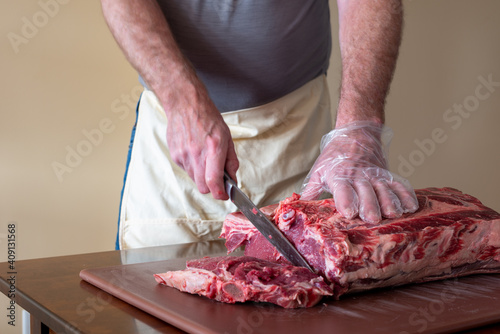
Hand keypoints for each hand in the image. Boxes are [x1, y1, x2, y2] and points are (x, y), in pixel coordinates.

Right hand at [164, 77, 238, 199]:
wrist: (185, 104)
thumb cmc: (208, 118)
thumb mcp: (227, 137)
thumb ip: (231, 161)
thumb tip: (233, 180)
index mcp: (213, 148)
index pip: (214, 182)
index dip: (220, 194)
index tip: (225, 195)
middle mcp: (196, 153)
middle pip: (203, 187)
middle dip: (212, 187)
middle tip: (218, 179)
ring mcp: (183, 155)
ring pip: (195, 180)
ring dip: (202, 177)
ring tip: (205, 159)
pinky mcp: (175, 155)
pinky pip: (186, 170)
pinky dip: (193, 168)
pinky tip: (195, 153)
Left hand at [301, 122, 417, 222]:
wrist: (355, 134)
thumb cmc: (334, 157)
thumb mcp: (318, 172)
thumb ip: (311, 192)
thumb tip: (296, 208)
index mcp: (339, 176)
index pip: (343, 190)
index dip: (346, 201)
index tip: (348, 212)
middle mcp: (359, 176)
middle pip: (366, 192)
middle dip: (369, 205)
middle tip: (373, 218)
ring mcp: (375, 175)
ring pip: (384, 189)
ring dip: (390, 202)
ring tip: (394, 214)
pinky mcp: (387, 175)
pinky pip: (398, 184)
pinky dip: (406, 194)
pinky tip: (411, 206)